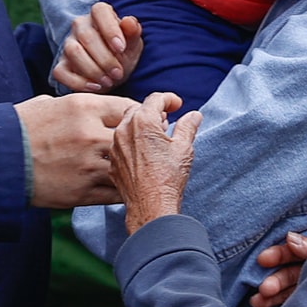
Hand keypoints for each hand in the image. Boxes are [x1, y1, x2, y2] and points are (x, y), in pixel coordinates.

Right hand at [16, 92, 140, 208]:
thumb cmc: (21, 128)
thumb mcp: (50, 104)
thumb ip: (78, 106)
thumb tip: (95, 108)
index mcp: (83, 107)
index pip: (128, 107)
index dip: (138, 115)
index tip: (142, 121)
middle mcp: (90, 134)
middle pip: (133, 137)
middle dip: (141, 142)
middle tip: (145, 146)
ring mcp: (88, 165)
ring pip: (128, 167)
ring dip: (132, 169)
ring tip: (136, 170)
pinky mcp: (82, 192)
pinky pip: (114, 193)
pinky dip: (121, 190)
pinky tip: (121, 187)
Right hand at [52, 2, 143, 92]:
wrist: (111, 72)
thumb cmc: (122, 52)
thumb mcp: (133, 42)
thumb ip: (132, 31)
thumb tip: (128, 22)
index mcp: (99, 14)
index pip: (100, 11)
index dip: (110, 29)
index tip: (121, 49)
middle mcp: (80, 25)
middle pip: (86, 36)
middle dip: (105, 58)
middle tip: (118, 73)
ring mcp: (68, 44)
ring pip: (73, 52)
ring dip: (93, 70)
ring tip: (108, 81)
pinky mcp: (61, 64)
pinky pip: (61, 72)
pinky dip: (78, 83)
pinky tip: (95, 87)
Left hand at [110, 92, 199, 233]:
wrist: (151, 207)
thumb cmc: (168, 178)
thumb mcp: (184, 148)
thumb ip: (188, 126)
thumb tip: (193, 115)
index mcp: (142, 121)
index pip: (155, 99)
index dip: (169, 99)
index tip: (178, 105)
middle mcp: (124, 130)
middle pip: (138, 109)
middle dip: (154, 112)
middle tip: (167, 122)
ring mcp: (115, 147)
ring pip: (126, 126)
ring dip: (141, 127)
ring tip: (157, 138)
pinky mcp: (112, 162)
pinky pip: (121, 144)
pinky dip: (132, 143)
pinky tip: (145, 154)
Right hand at [250, 232, 306, 306]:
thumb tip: (289, 237)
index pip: (292, 253)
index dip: (277, 255)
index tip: (263, 259)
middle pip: (287, 275)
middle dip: (274, 281)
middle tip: (265, 289)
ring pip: (288, 292)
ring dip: (272, 297)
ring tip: (256, 303)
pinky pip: (295, 306)